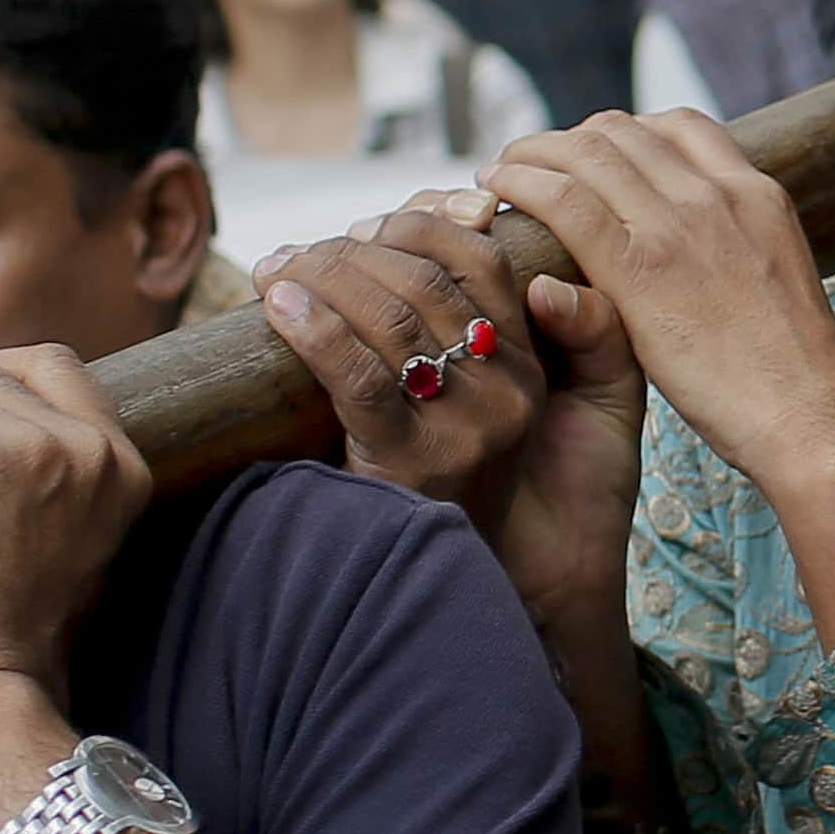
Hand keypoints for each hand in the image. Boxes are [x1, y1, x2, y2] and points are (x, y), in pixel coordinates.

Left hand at [265, 205, 645, 642]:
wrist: (484, 607)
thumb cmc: (493, 509)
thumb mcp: (544, 422)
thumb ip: (556, 343)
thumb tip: (528, 265)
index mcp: (538, 371)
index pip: (486, 263)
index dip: (423, 227)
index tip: (368, 225)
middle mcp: (511, 393)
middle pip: (431, 281)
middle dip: (358, 248)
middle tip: (306, 250)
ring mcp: (465, 428)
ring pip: (393, 317)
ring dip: (326, 277)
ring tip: (279, 270)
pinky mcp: (411, 462)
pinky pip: (359, 375)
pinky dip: (315, 329)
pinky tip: (279, 304)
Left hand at [477, 114, 834, 499]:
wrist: (812, 411)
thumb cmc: (795, 371)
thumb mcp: (776, 281)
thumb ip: (734, 250)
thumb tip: (696, 254)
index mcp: (756, 194)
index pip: (679, 126)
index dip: (623, 132)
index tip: (592, 156)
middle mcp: (717, 195)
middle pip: (624, 131)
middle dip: (568, 139)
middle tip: (533, 163)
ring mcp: (679, 226)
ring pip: (587, 153)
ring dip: (533, 152)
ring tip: (502, 172)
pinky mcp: (641, 268)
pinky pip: (566, 201)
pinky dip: (523, 184)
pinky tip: (500, 190)